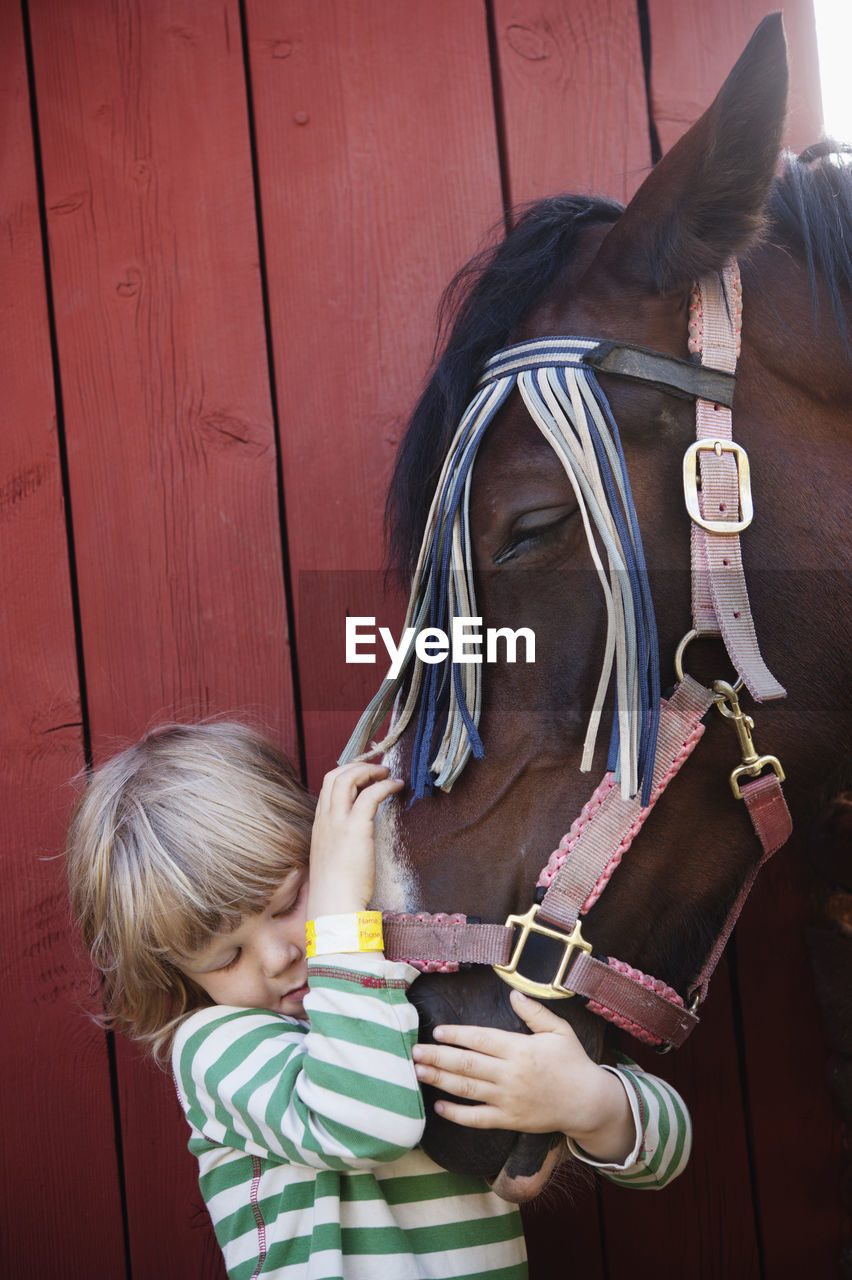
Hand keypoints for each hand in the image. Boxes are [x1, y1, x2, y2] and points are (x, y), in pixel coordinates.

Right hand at [306, 761, 402, 917]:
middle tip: (377, 769)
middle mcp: (325, 819)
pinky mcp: (355, 828)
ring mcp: (337, 822)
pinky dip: (384, 785)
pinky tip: (397, 786)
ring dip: (369, 770)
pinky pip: (370, 795)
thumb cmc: (336, 890)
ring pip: (347, 778)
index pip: (328, 786)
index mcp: (319, 825)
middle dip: (357, 765)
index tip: (365, 776)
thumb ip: (341, 842)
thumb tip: (357, 835)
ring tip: (387, 773)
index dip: (347, 774)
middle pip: (335, 776)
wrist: (333, 905)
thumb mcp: (334, 858)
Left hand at [412, 989, 635, 1162]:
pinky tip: (439, 1106)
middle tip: (415, 1052)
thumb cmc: (573, 1062)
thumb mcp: (559, 1031)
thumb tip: (513, 993)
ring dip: (440, 1080)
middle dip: (438, 1058)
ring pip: (467, 1089)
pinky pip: (477, 1119)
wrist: (588, 1103)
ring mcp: (508, 1100)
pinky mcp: (509, 1120)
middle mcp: (511, 1074)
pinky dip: (456, 1113)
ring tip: (418, 1072)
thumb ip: (534, 1012)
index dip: (458, 1035)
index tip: (438, 1032)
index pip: (481, 1039)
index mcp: (520, 1049)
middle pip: (467, 1064)